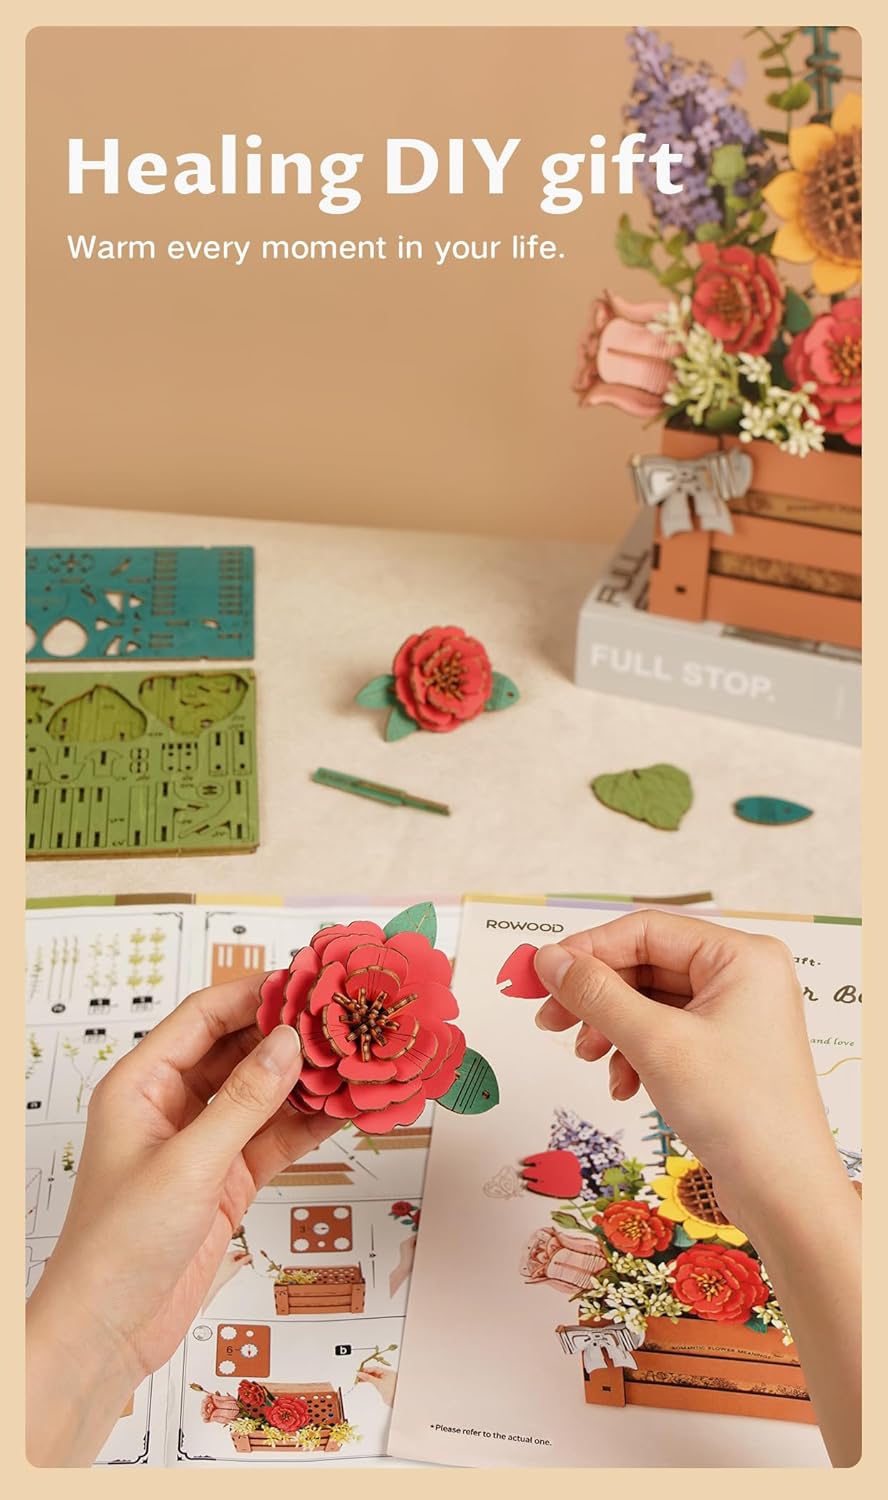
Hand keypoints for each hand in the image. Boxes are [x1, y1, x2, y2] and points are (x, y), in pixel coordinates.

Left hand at [26, 976, 338, 1465]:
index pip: (203, 1016)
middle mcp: (171, 1104)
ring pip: (262, 1093)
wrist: (109, 1331)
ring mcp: (202, 1141)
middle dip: (288, 1035)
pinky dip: (308, 1124)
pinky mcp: (226, 1178)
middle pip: (238, 1049)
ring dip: (305, 1080)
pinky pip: (273, 1137)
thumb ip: (244, 1100)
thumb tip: (289, 1040)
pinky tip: (345, 1110)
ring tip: (356, 1058)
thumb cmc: (121, 1243)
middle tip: (343, 1017)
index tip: (305, 980)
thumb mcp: (189, 1163)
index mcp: (141, 1083)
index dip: (254, 994)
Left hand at [201, 1249, 252, 1311]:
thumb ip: (245, 1260)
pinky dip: (236, 1263)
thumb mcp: (238, 1265)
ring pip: (234, 1259)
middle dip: (243, 1257)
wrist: (217, 1281)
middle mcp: (226, 1256)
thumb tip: (250, 1256)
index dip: (246, 1254)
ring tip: (244, 1265)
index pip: (239, 1251)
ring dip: (240, 1261)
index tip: (250, 1256)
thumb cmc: (226, 1273)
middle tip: (249, 1261)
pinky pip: (231, 1262)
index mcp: (229, 1254)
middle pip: (237, 1254)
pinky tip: (238, 1267)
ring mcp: (224, 1260)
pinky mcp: (222, 1265)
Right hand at [356, 1365, 397, 1406]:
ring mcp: (385, 1380)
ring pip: (374, 1377)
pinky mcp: (383, 1386)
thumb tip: (361, 1374)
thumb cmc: (391, 1392)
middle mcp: (387, 1375)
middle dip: (366, 1373)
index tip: (360, 1371)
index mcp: (388, 1372)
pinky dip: (370, 1381)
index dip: (367, 1369)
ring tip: (359, 1379)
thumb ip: (369, 1378)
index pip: (375, 1368)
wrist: (396, 1402)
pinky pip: (375, 1381)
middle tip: (358, 1375)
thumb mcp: (378, 1384)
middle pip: (374, 1372)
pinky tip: (365, 1381)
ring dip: (367, 1377)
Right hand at [534, 909, 847, 1233]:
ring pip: (650, 1001)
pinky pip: (665, 1032)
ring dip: (611, 1028)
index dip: (588, 949)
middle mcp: (743, 976)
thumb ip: (597, 994)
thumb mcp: (655, 1043)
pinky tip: (624, 1085)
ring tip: (589, 1059)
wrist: (784, 1194)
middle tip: (550, 1020)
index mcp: (742, 956)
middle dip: (596, 996)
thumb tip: (548, 959)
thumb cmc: (739, 1111)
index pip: (646, 930)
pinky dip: (635, 1053)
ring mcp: (736, 1015)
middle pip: (646, 965)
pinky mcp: (725, 1050)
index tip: (541, 974)